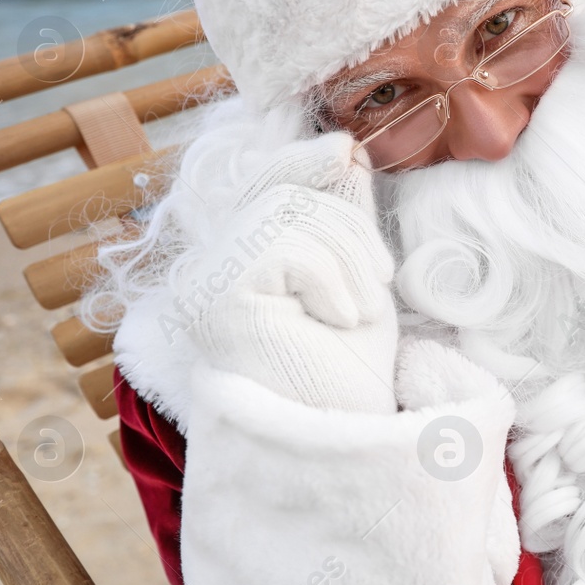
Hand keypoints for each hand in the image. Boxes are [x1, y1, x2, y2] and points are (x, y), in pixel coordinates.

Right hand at [189, 133, 399, 412]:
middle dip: (348, 228)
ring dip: (347, 257)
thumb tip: (343, 146)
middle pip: (285, 194)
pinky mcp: (213, 300)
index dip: (302, 161)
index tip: (347, 151)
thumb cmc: (346, 371)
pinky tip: (338, 319)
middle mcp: (208, 269)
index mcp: (240, 260)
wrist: (344, 438)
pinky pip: (285, 246)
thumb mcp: (354, 276)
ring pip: (288, 213)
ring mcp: (204, 284)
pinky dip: (329, 278)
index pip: (264, 187)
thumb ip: (343, 216)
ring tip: (359, 311)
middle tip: (379, 282)